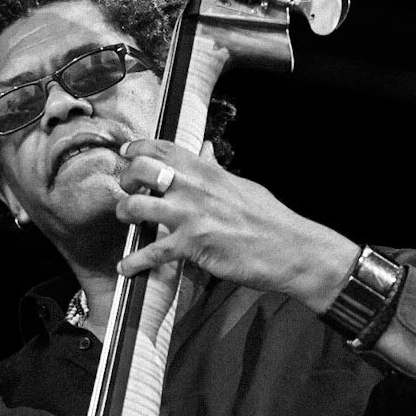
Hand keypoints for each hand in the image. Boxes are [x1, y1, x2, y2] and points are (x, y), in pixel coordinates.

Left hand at [114, 138, 357, 312]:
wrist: (291, 249)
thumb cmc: (270, 220)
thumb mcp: (241, 185)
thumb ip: (216, 170)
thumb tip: (205, 151)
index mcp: (208, 170)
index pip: (163, 147)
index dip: (138, 148)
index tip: (127, 155)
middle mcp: (194, 188)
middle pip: (141, 170)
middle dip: (126, 179)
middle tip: (127, 190)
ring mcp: (191, 216)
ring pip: (137, 207)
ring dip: (125, 215)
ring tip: (127, 222)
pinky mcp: (193, 245)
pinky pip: (152, 252)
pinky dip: (134, 262)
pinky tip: (126, 267)